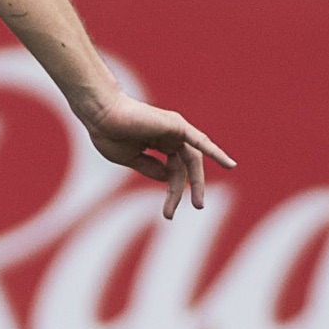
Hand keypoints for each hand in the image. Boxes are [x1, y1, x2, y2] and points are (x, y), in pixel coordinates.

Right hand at [80, 92, 235, 218]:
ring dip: (198, 181)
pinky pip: (200, 141)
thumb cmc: (108, 133)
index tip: (168, 213)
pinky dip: (215, 152)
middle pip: (184, 166)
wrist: (99, 115)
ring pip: (193, 159)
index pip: (172, 170)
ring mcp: (174, 130)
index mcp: (156, 142)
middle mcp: (168, 135)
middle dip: (190, 188)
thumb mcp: (130, 158)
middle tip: (196, 208)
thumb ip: (150, 168)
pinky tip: (229, 164)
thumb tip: (169, 180)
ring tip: (198, 204)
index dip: (172, 191)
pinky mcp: (176, 126)